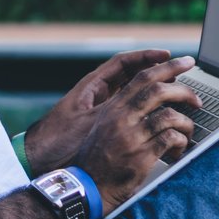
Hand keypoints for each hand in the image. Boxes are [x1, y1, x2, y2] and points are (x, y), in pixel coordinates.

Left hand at [22, 48, 171, 173]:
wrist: (39, 161)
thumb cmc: (58, 141)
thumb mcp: (91, 122)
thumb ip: (115, 108)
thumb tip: (141, 98)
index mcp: (92, 86)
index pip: (124, 63)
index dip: (147, 56)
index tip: (167, 56)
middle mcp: (97, 94)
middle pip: (131, 75)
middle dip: (155, 70)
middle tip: (180, 70)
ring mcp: (100, 109)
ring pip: (132, 93)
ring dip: (152, 89)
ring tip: (175, 89)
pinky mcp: (101, 125)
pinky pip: (129, 111)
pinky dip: (145, 109)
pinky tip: (160, 114)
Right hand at [71, 56, 199, 212]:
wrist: (88, 186)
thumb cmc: (99, 158)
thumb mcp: (105, 125)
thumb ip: (126, 109)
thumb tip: (155, 94)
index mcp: (114, 107)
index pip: (143, 77)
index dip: (168, 66)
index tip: (186, 62)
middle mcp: (122, 118)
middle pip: (159, 91)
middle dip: (185, 91)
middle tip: (198, 100)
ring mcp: (132, 136)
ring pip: (171, 116)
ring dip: (186, 124)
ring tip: (188, 132)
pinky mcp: (142, 156)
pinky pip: (171, 139)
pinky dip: (181, 142)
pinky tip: (178, 150)